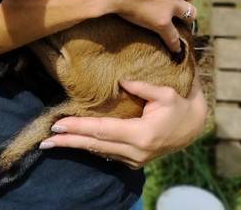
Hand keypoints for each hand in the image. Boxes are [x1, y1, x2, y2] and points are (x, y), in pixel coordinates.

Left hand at [40, 76, 207, 167]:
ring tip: (53, 143)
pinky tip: (75, 143)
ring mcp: (135, 159)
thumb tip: (120, 81)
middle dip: (69, 142)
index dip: (78, 127)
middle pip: (95, 145)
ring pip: (99, 152)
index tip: (57, 125)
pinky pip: (107, 153)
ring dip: (75, 146)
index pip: (102, 130)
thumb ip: (142, 87)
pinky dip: (89, 148)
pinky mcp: (134, 159)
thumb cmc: (180, 104)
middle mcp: (135, 151)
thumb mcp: (165, 93)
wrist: (195, 126)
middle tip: (45, 140)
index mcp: (141, 134)